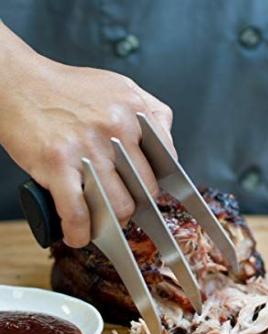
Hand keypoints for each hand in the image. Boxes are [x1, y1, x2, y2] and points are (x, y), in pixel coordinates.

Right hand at [0, 22, 174, 247]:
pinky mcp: (58, 163)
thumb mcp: (120, 88)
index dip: (159, 182)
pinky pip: (78, 211)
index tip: (151, 193)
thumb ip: (151, 114)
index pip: (167, 160)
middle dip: (135, 204)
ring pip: (118, 206)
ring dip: (111, 222)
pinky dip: (79, 231)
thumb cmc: (67, 90)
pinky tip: (78, 234)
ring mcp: (87, 147)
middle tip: (122, 206)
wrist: (18, 82)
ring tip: (101, 219)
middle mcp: (116, 128)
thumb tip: (167, 149)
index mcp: (134, 110)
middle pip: (145, 190)